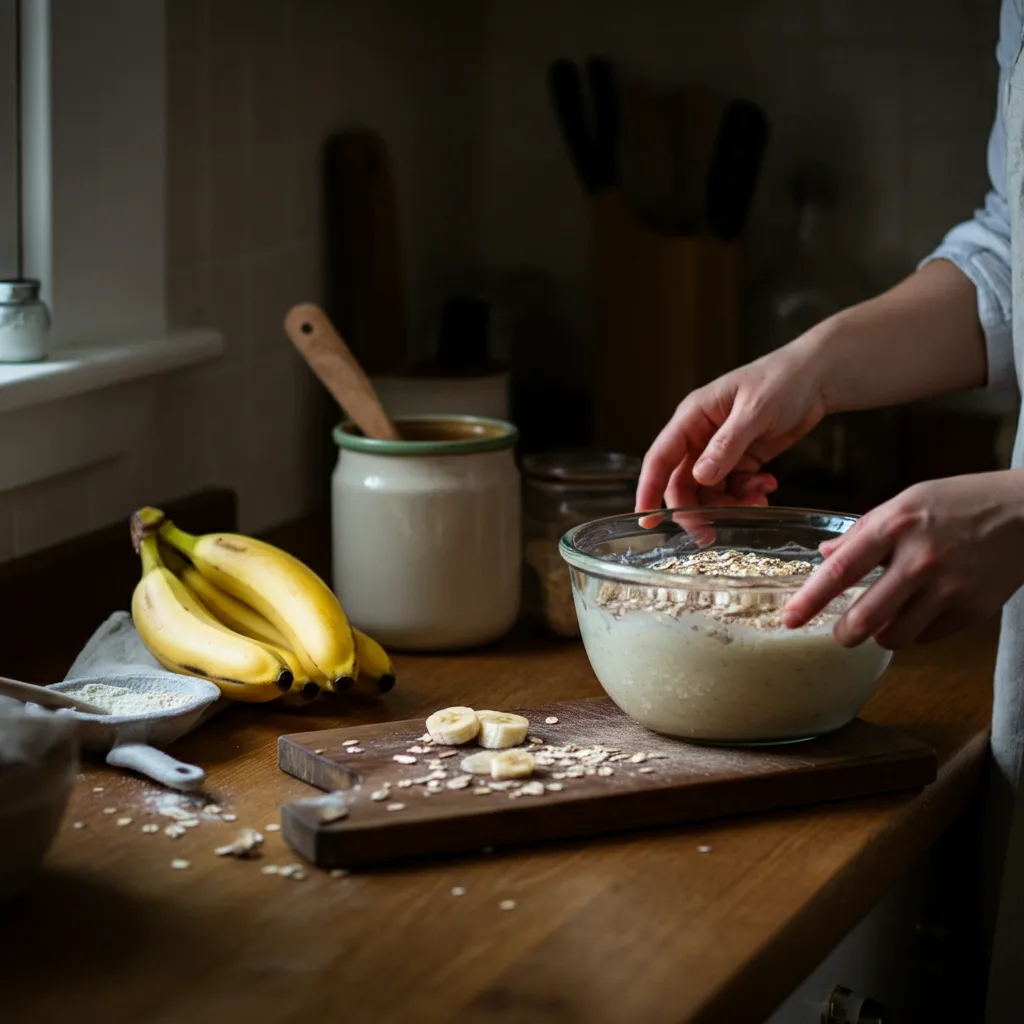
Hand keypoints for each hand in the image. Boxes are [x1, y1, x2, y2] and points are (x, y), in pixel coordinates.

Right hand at [635, 341, 826, 512]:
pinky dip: (748, 495)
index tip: (647, 520)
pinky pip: (734, 488)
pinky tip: (767, 486)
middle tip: (711, 533)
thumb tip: (700, 477)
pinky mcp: (742, 459)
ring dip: (729, 504)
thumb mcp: (755, 410)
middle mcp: (700, 436)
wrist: (818, 376)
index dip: (649, 489)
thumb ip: (727, 445)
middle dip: (696, 509)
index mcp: (692, 417)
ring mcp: (721, 450)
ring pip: (710, 491)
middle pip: (683, 483)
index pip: (660, 458)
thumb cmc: (782, 379)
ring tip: (757, 501)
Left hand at [782, 472, 1023, 648]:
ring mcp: (949, 588)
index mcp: (895, 526)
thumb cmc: (960, 502)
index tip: (789, 620)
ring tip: (883, 618)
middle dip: (844, 633)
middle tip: (840, 632)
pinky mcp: (973, 610)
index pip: (841, 571)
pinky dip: (915, 631)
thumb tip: (825, 556)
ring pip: (894, 636)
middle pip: (865, 617)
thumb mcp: (907, 501)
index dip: (810, 601)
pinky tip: (920, 610)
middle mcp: (920, 559)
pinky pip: (926, 638)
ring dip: (880, 634)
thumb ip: (863, 531)